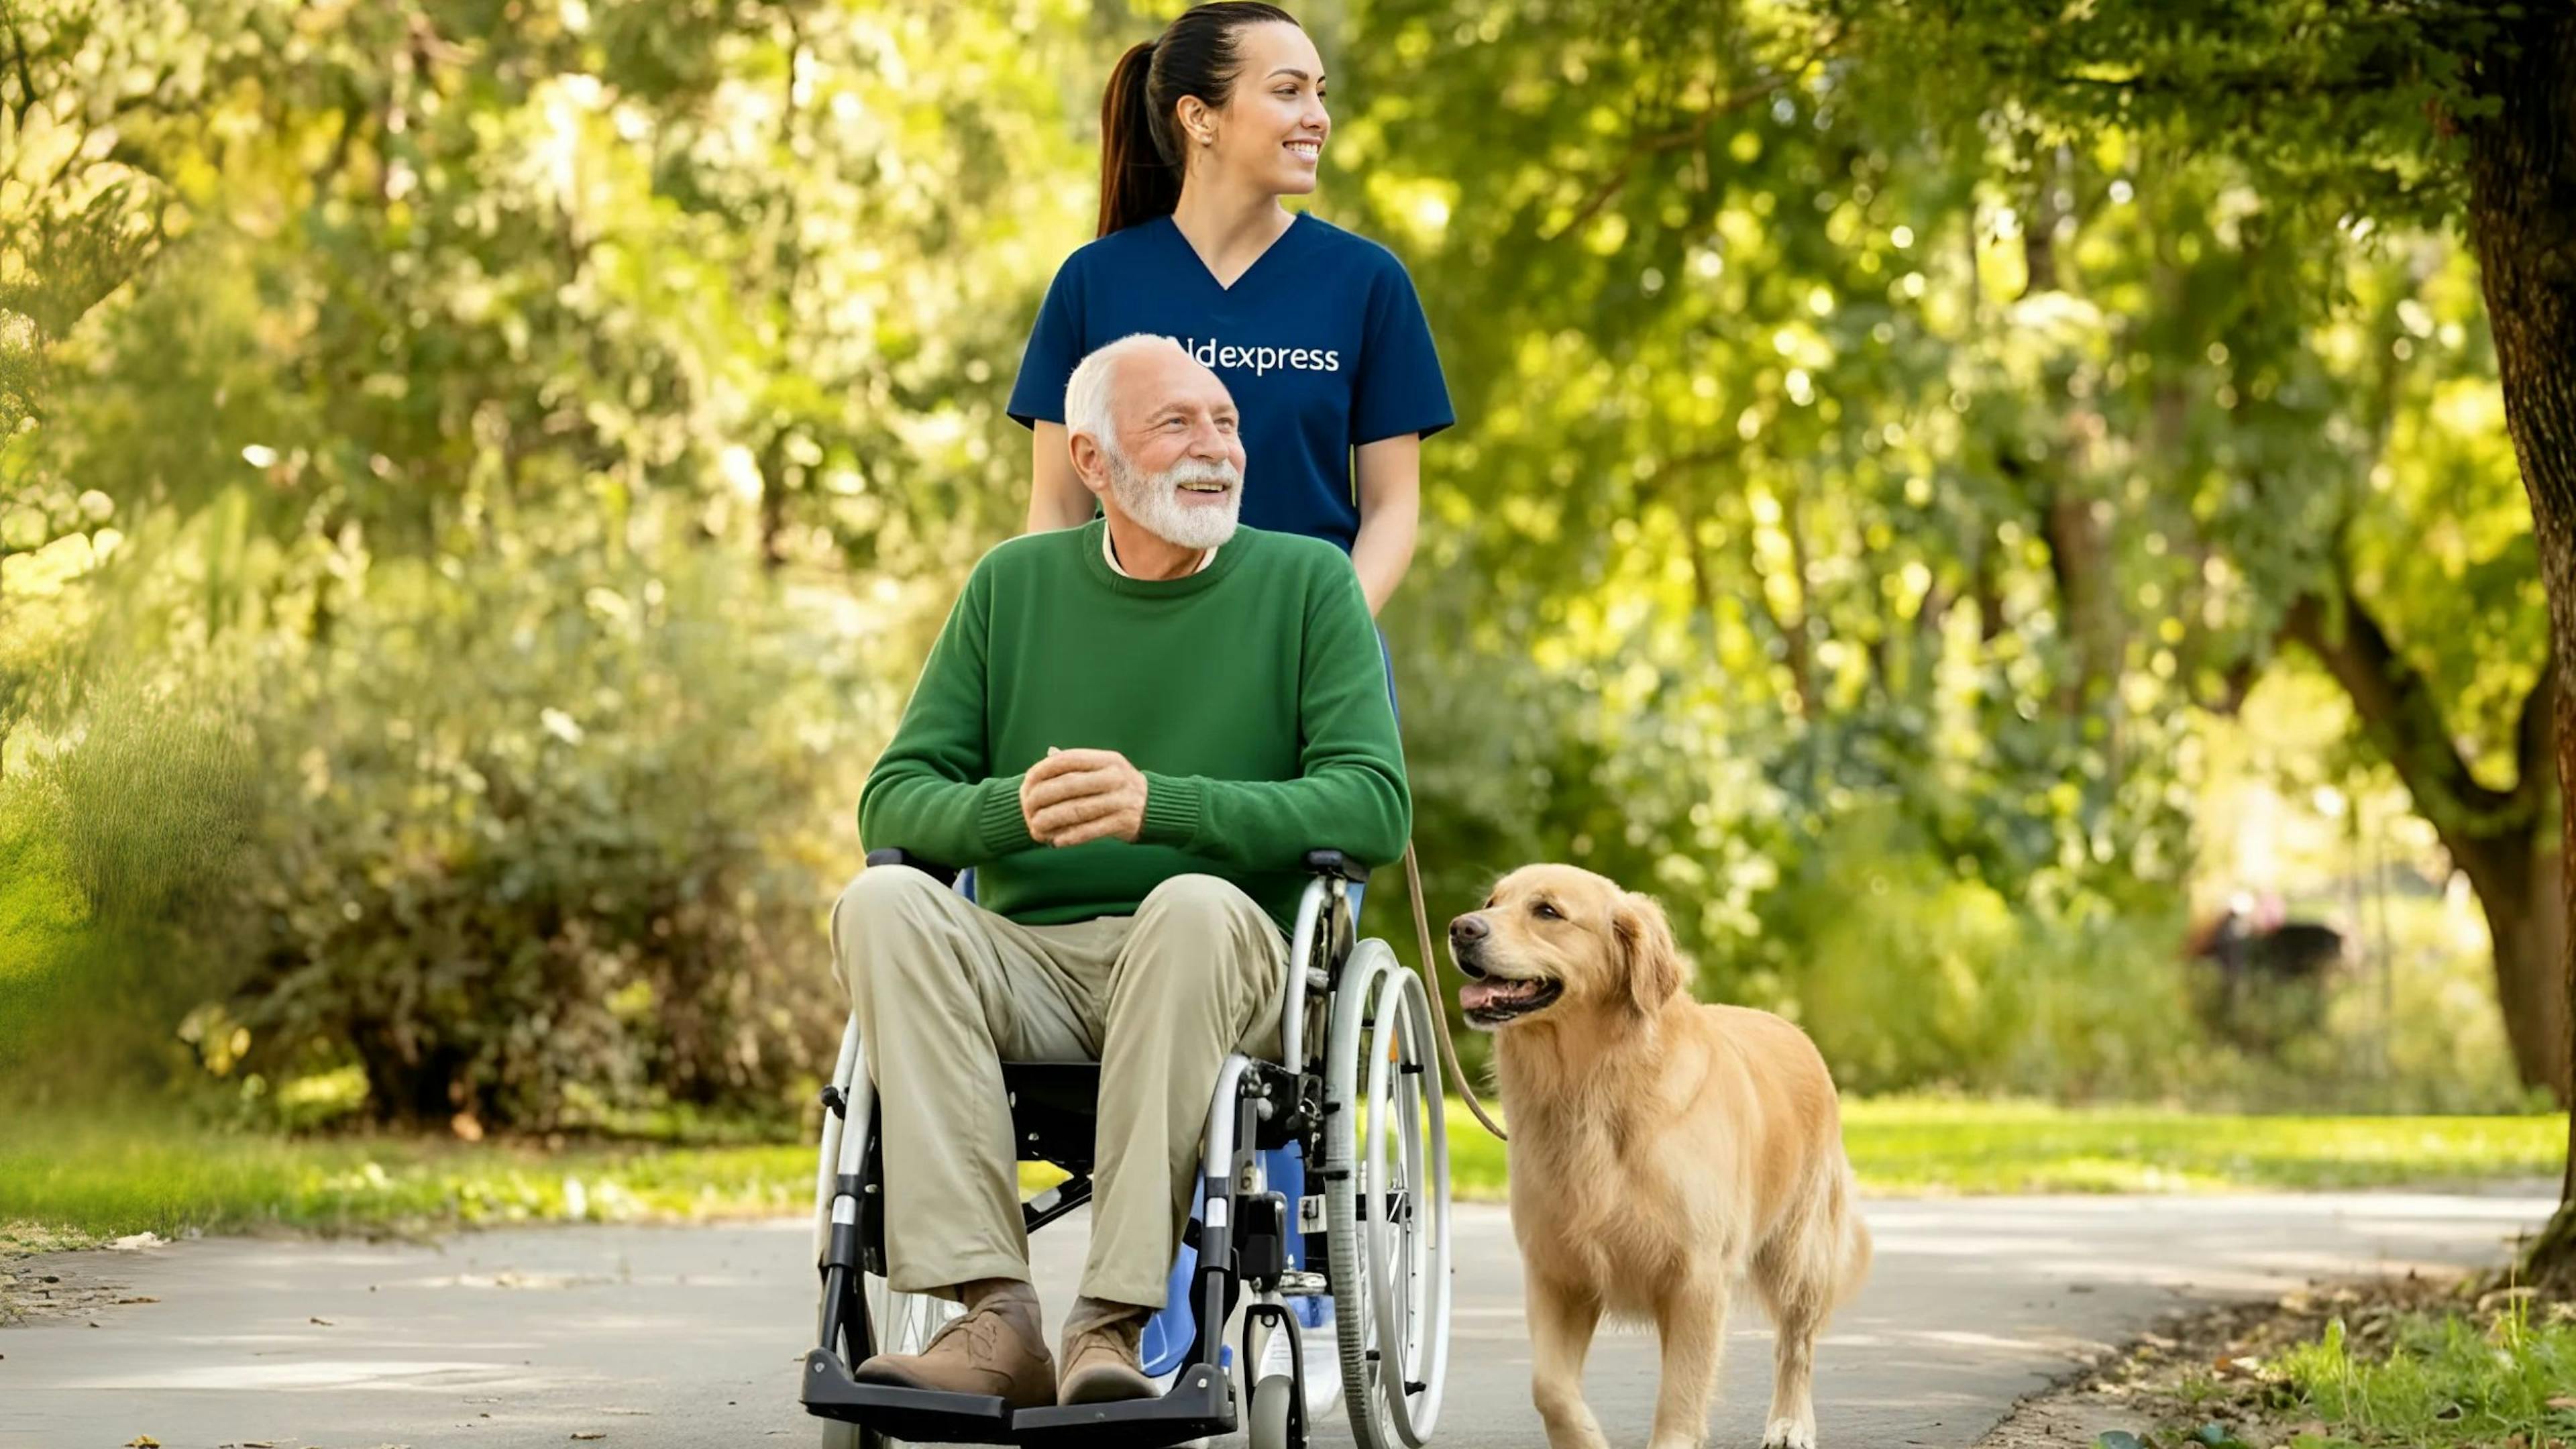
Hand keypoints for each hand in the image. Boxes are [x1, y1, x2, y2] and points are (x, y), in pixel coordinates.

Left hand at [1020, 747, 1147, 847]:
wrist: (1156, 807)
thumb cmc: (1121, 786)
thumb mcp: (1106, 767)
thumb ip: (1079, 763)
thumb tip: (1050, 753)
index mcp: (1108, 760)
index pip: (1069, 760)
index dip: (1044, 768)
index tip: (1027, 780)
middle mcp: (1115, 778)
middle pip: (1069, 785)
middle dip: (1042, 796)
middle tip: (1026, 807)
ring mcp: (1120, 800)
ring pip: (1077, 810)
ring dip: (1052, 820)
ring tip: (1036, 828)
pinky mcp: (1123, 823)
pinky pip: (1090, 831)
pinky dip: (1070, 837)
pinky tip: (1056, 841)